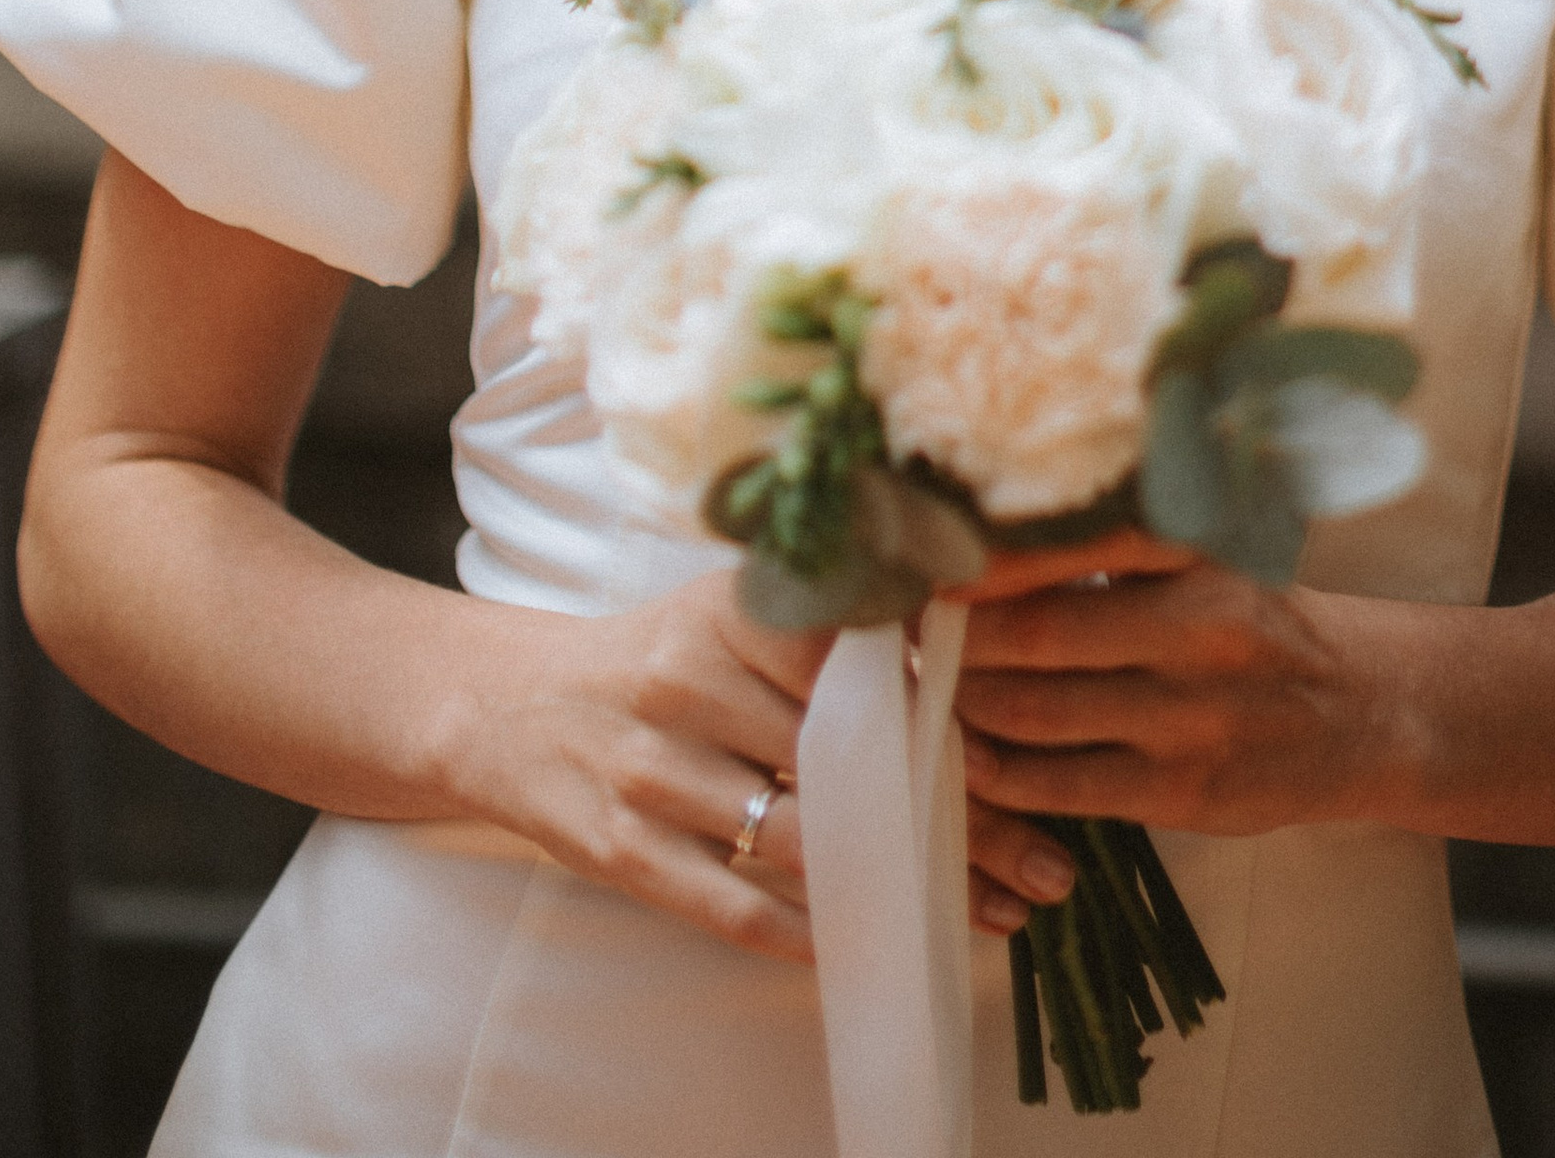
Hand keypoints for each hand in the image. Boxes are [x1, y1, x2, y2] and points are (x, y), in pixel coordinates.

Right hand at [451, 568, 1078, 958]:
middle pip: (851, 759)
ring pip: (802, 839)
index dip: (953, 712)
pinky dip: (807, 933)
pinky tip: (875, 946)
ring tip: (993, 913)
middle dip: (959, 818)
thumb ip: (827, 625)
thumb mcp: (730, 610)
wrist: (507, 707)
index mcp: (730, 608)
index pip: (863, 659)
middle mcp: (688, 680)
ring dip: (904, 886)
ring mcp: (649, 769)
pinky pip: (729, 903)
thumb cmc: (654, 658)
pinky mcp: (618, 848)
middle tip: (1047, 860)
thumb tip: (961, 643)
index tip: (1036, 755)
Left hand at [950, 530, 1370, 836]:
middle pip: (1041, 631)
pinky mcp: (1184, 790)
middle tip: (905, 626)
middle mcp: (1200, 627)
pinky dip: (1002, 772)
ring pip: (1040, 713)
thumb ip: (1115, 543)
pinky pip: (1063, 784)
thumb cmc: (1254, 619)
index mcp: (1199, 551)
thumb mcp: (1208, 556)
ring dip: (967, 702)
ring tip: (926, 684)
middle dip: (958, 634)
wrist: (1360, 709)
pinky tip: (969, 753)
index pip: (1071, 541)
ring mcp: (1193, 717)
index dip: (984, 555)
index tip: (923, 554)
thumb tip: (984, 532)